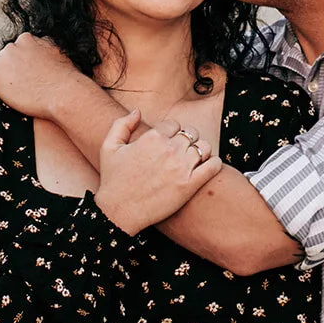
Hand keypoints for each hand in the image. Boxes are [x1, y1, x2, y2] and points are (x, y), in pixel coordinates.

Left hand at [0, 33, 88, 120]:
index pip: (15, 50)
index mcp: (28, 40)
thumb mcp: (60, 56)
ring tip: (12, 92)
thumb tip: (50, 53)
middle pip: (2, 58)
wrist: (66, 94)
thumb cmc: (69, 80)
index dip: (18, 65)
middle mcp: (13, 46)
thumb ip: (48, 52)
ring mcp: (3, 61)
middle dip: (7, 70)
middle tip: (20, 87)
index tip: (24, 76)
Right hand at [93, 111, 220, 234]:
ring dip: (201, 151)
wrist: (119, 211)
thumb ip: (122, 124)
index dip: (172, 132)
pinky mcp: (190, 185)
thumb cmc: (113, 180)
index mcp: (152, 138)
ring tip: (195, 159)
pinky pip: (213, 166)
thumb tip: (137, 111)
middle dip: (188, 140)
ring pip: (204, 147)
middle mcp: (169, 149)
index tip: (168, 142)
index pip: (174, 124)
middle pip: (191, 134)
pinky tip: (208, 166)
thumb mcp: (108, 147)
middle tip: (182, 151)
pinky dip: (215, 163)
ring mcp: (181, 167)